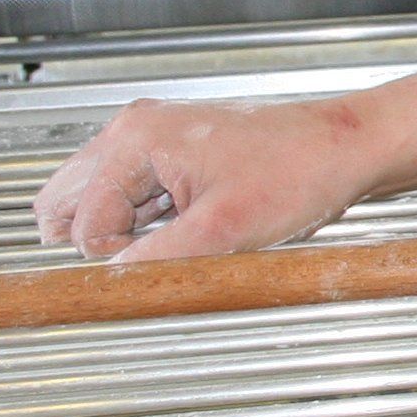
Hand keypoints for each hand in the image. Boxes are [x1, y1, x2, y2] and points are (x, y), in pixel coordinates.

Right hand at [32, 95, 385, 259]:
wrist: (346, 148)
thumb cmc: (299, 171)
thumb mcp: (222, 232)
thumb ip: (154, 261)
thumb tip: (111, 285)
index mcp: (136, 140)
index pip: (83, 221)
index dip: (116, 256)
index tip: (157, 264)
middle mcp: (136, 130)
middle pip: (70, 200)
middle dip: (104, 239)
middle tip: (157, 254)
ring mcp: (154, 138)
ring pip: (101, 198)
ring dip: (128, 230)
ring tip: (185, 233)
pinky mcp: (175, 153)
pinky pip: (135, 195)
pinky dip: (149, 220)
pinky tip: (190, 225)